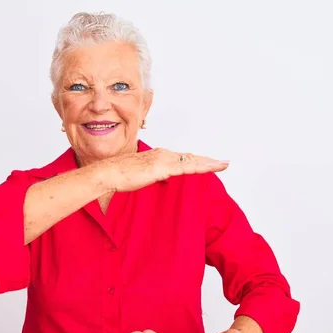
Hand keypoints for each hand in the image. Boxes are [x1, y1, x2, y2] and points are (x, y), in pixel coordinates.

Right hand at [99, 148, 228, 192]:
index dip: (196, 161)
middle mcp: (163, 154)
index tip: (207, 163)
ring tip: (224, 164)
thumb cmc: (118, 176)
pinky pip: (188, 167)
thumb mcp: (139, 176)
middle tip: (223, 162)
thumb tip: (160, 179)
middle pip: (190, 158)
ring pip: (192, 161)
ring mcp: (164, 159)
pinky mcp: (164, 167)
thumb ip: (152, 176)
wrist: (108, 173)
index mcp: (158, 156)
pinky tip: (213, 167)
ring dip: (209, 163)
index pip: (181, 159)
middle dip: (207, 160)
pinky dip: (203, 166)